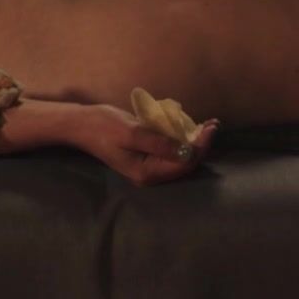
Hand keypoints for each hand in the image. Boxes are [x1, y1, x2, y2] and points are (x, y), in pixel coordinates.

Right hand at [71, 104, 218, 184]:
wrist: (83, 124)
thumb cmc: (104, 127)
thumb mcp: (131, 132)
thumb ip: (158, 143)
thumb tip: (186, 151)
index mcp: (146, 173)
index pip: (182, 164)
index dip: (200, 147)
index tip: (210, 128)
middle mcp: (151, 174)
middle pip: (185, 164)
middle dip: (201, 145)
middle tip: (214, 124)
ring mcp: (150, 165)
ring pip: (181, 157)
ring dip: (196, 142)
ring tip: (210, 125)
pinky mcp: (149, 155)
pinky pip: (172, 150)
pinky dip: (184, 139)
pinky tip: (194, 127)